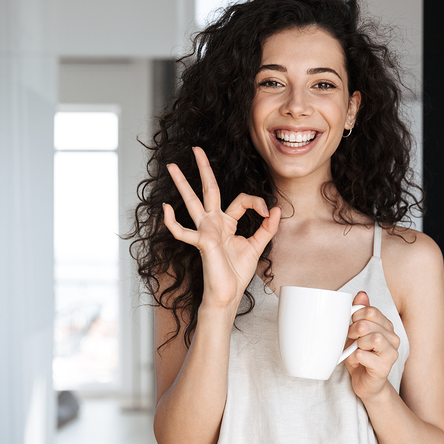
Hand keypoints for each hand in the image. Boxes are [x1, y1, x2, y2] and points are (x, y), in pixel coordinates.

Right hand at [163, 147, 280, 309]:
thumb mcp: (257, 247)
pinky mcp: (201, 242)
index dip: (257, 203)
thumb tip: (277, 209)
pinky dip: (172, 222)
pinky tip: (166, 209)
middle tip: (196, 149)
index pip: (242, 200)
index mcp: (228, 222)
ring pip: (192, 202)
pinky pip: (182, 231)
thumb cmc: (237, 273)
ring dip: (181, 184)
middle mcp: (214, 223)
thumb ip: (267, 228)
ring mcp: (205, 231)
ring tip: (171, 166)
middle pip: (208, 189)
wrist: (228, 294)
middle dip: (203, 169)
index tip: (268, 213)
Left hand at [343, 291, 400, 400]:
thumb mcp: (357, 332)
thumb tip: (361, 294)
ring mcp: (391, 354)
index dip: (356, 316)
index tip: (350, 325)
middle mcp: (393, 339)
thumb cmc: (360, 356)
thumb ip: (360, 312)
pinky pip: (364, 356)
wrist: (364, 382)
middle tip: (350, 339)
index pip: (371, 311)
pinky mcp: (384, 368)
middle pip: (369, 324)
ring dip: (357, 344)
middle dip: (353, 330)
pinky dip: (354, 357)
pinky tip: (356, 361)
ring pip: (373, 339)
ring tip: (355, 350)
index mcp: (387, 327)